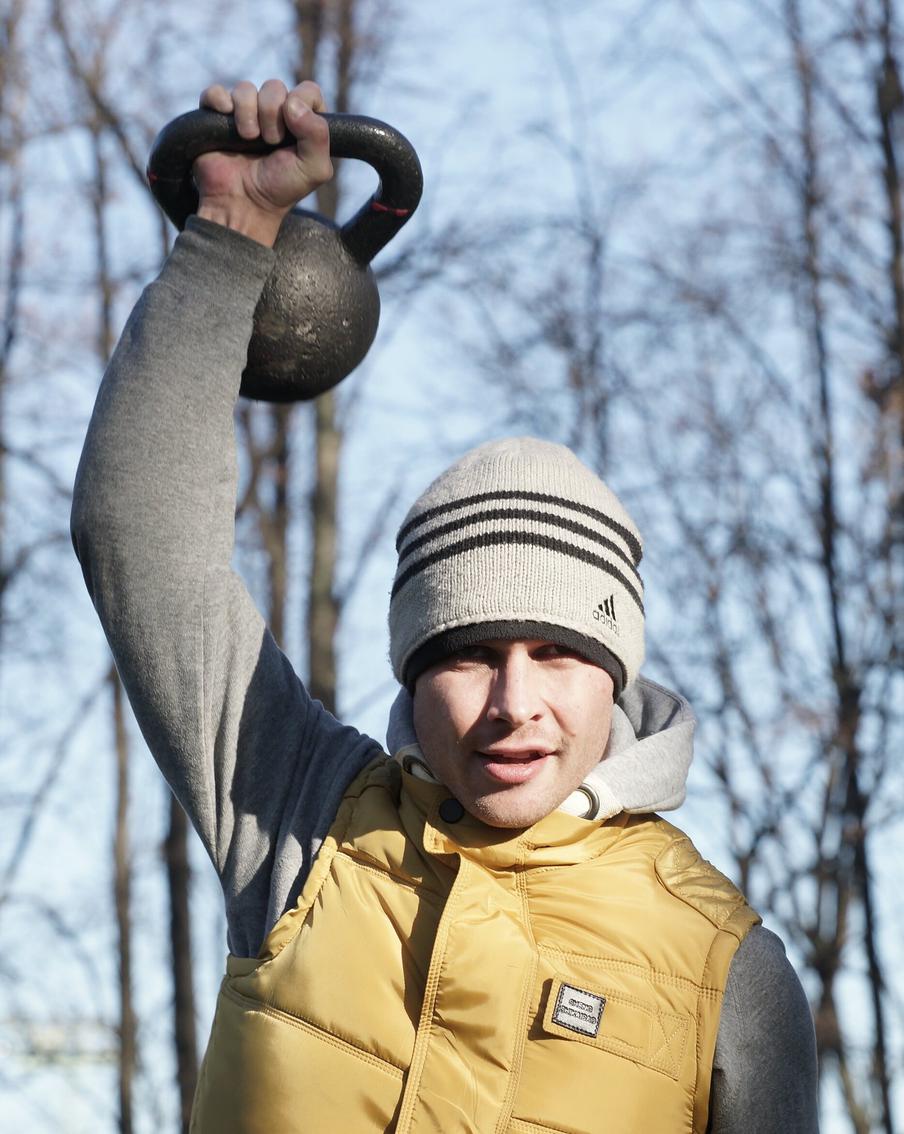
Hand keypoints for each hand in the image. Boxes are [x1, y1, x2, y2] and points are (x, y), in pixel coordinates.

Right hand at [194, 79, 333, 245]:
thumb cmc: (280, 189)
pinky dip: (220, 101)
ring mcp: (244, 114)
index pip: (308, 90)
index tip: (294, 129)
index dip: (302, 102)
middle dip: (272, 113)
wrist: (244, 205)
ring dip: (247, 113)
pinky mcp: (218, 117)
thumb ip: (319, 135)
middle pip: (274, 86)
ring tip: (249, 139)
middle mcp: (273, 114)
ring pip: (245, 88)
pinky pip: (215, 93)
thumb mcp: (314, 169)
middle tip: (270, 142)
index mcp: (300, 122)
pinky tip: (227, 121)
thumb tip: (293, 103)